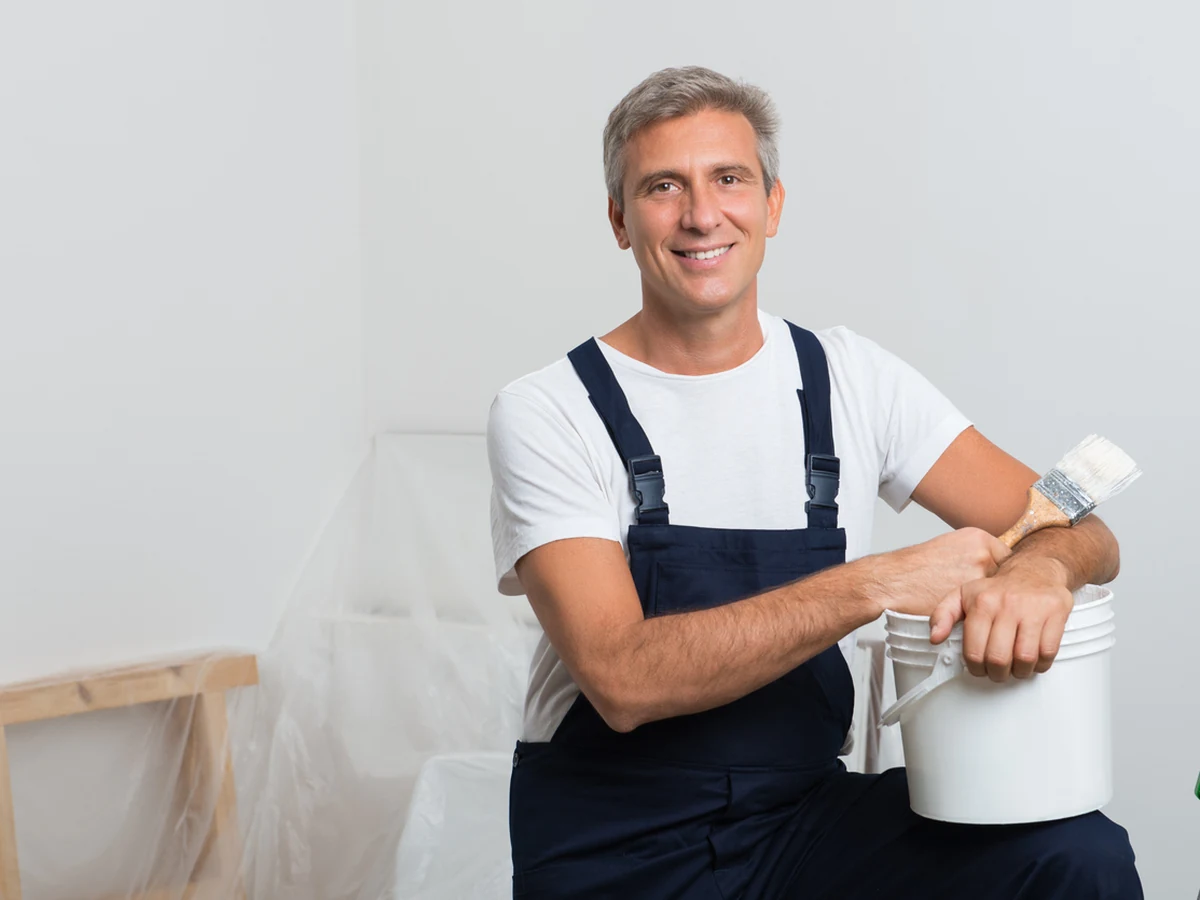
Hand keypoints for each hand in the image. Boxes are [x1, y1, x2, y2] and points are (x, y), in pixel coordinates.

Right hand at [868, 528, 1011, 617]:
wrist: (891, 582)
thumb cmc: (912, 571)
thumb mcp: (946, 549)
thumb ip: (972, 556)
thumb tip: (991, 573)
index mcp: (977, 538)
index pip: (1008, 559)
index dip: (1002, 576)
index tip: (999, 587)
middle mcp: (982, 552)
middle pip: (1007, 577)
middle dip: (999, 591)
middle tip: (989, 603)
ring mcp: (978, 574)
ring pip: (999, 596)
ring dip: (993, 606)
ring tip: (977, 612)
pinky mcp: (971, 597)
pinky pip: (987, 611)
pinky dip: (981, 616)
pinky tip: (968, 617)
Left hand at [930, 557, 1073, 681]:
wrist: (1035, 570)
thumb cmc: (997, 589)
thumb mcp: (963, 595)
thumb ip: (943, 615)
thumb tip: (934, 638)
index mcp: (982, 603)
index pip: (975, 651)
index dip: (976, 668)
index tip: (979, 669)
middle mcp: (1007, 605)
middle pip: (999, 658)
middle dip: (997, 673)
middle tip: (998, 672)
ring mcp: (1033, 609)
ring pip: (1025, 658)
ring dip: (1020, 671)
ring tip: (1016, 667)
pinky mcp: (1056, 613)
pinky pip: (1048, 651)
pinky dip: (1041, 664)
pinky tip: (1034, 659)